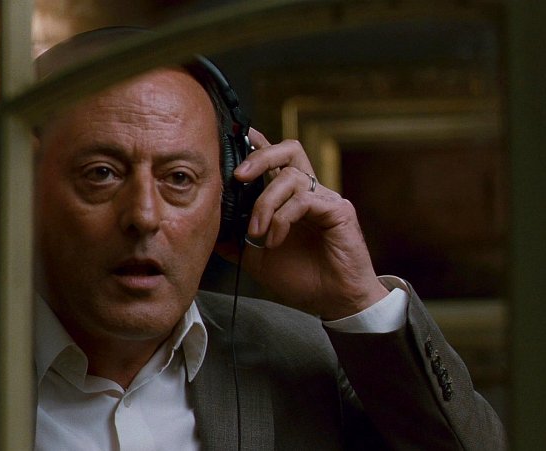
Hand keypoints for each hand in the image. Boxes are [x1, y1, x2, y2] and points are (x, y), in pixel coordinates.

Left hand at [223, 129, 388, 319]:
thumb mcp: (256, 257)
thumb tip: (207, 224)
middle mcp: (309, 192)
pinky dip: (282, 219)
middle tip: (238, 177)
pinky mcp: (338, 210)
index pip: (275, 159)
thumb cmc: (302, 278)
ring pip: (290, 178)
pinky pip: (303, 200)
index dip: (257, 144)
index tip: (235, 138)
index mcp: (290, 197)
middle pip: (288, 150)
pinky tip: (274, 240)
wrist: (333, 301)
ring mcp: (325, 198)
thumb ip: (235, 238)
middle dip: (259, 157)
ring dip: (265, 204)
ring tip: (256, 233)